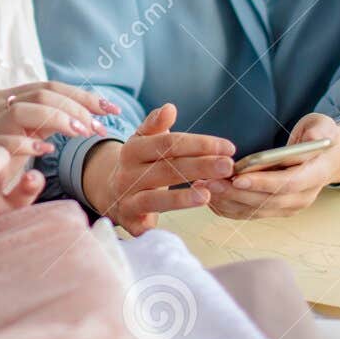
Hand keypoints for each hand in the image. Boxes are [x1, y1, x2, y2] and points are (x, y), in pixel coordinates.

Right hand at [0, 81, 120, 146]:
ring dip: (60, 119)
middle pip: (46, 93)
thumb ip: (50, 120)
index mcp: (12, 96)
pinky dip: (31, 143)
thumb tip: (89, 115)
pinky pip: (9, 139)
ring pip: (29, 108)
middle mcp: (0, 102)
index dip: (84, 97)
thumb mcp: (29, 133)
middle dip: (78, 107)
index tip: (112, 110)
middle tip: (100, 127)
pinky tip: (48, 152)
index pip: (53, 87)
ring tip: (82, 133)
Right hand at [81, 103, 234, 236]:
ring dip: (182, 198)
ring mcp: (127, 199)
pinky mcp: (130, 223)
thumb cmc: (138, 163)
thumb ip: (156, 124)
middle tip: (228, 166)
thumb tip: (170, 108)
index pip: (169, 144)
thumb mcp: (143, 141)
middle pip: (167, 169)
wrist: (110, 192)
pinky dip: (161, 227)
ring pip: (154, 199)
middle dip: (200, 167)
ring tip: (208, 194)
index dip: (199, 144)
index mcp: (132, 150)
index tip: (228, 147)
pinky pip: (146, 226)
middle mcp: (127, 174)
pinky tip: (179, 230)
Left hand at [206, 114, 339, 218]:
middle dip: (236, 193)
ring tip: (204, 187)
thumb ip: (319, 131)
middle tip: (210, 182)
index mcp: (316, 175)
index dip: (263, 182)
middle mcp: (303, 196)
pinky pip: (250, 213)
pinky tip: (210, 197)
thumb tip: (313, 137)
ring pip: (255, 210)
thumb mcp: (324, 126)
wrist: (325, 157)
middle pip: (267, 200)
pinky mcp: (276, 209)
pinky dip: (229, 207)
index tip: (238, 177)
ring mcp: (289, 206)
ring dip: (228, 201)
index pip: (288, 183)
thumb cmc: (319, 137)